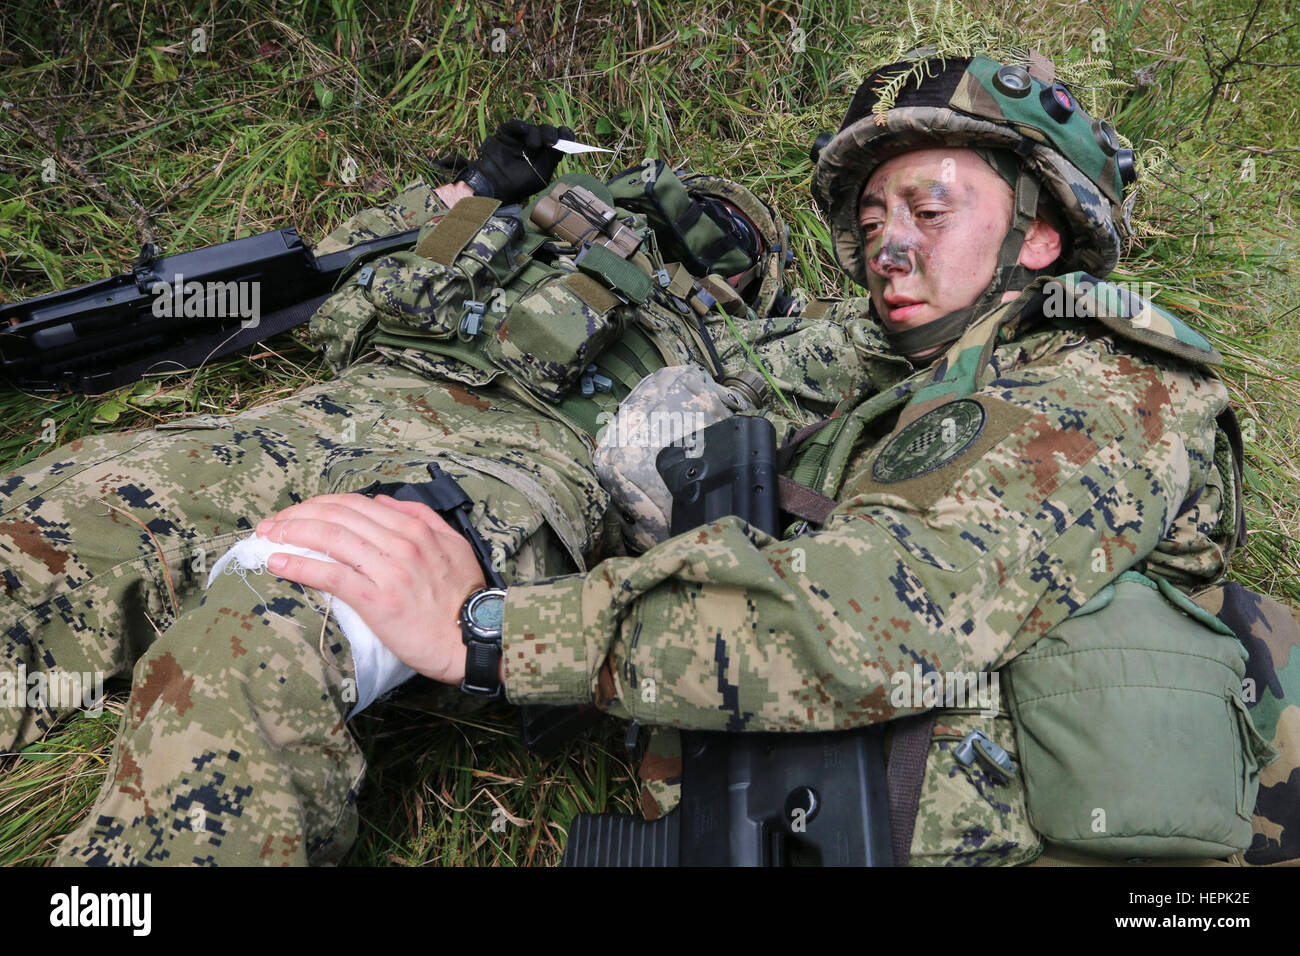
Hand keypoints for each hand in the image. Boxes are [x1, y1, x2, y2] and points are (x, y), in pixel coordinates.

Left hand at [255, 493, 485, 684]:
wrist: (472, 638)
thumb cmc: (463, 596)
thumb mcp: (453, 544)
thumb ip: (421, 517)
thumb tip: (383, 503)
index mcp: (415, 529)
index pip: (356, 504)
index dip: (320, 504)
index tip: (298, 511)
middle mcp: (400, 543)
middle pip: (337, 516)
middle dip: (298, 514)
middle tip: (272, 523)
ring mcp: (388, 571)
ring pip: (330, 539)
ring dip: (292, 533)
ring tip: (267, 537)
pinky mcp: (376, 600)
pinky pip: (331, 575)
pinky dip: (301, 565)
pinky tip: (278, 563)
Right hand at [462, 119, 573, 203]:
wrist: (496, 187)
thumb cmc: (520, 184)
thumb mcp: (542, 174)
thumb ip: (552, 158)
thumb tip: (563, 143)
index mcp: (546, 153)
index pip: (560, 138)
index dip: (565, 135)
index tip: (568, 137)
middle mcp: (535, 143)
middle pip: (547, 130)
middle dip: (551, 134)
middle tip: (550, 143)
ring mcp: (520, 138)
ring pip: (532, 128)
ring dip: (535, 134)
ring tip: (533, 146)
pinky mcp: (505, 134)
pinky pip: (513, 125)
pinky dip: (518, 126)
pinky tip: (523, 129)